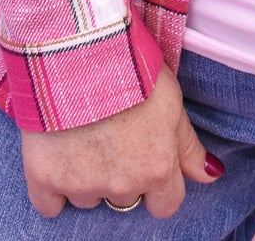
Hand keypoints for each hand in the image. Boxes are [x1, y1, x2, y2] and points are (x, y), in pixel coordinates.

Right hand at [20, 65, 221, 218]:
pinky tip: (57, 155)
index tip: (145, 160)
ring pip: (87, 198)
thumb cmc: (129, 68)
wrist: (76, 49)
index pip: (166, 204)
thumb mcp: (170, 99)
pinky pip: (49, 205)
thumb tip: (211, 175)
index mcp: (157, 168)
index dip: (157, 183)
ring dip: (86, 176)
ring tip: (82, 133)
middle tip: (110, 134)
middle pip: (124, 198)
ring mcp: (81, 184)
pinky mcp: (44, 178)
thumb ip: (188, 145)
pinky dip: (51, 188)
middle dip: (120, 174)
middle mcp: (121, 184)